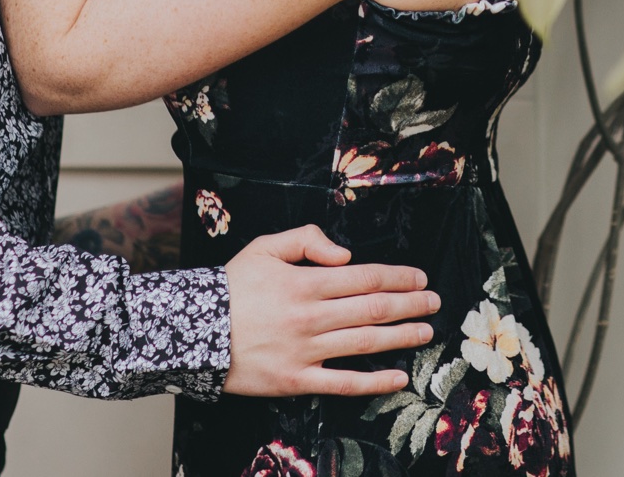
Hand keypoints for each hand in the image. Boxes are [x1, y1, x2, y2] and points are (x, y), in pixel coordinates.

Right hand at [222, 225, 439, 396]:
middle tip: (435, 303)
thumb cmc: (230, 287)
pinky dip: (374, 383)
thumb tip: (346, 253)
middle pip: (374, 309)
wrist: (188, 332)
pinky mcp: (295, 381)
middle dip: (410, 305)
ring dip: (401, 337)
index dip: (399, 277)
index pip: (367, 276)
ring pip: (366, 343)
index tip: (420, 279)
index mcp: (306, 282)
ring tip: (425, 332)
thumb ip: (307, 241)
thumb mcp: (264, 248)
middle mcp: (312, 316)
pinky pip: (343, 383)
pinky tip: (398, 378)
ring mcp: (305, 351)